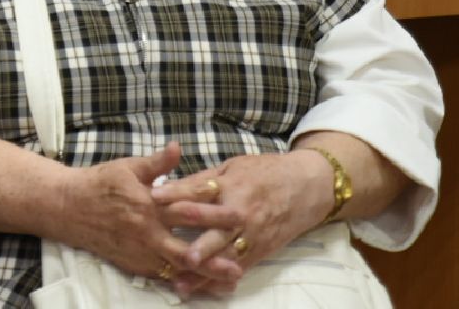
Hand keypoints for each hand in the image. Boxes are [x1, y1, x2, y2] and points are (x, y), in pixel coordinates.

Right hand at [57, 142, 241, 290]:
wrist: (68, 208)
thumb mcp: (128, 168)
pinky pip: (164, 275)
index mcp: (147, 202)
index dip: (208, 199)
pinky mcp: (135, 264)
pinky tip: (204, 283)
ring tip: (232, 276)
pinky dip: (185, 279)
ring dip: (206, 270)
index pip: (183, 201)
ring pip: (179, 265)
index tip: (232, 197)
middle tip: (243, 243)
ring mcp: (141, 250)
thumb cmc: (100, 184)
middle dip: (217, 243)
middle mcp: (146, 230)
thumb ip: (157, 163)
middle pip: (187, 240)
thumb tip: (178, 147)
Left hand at [152, 149, 334, 296]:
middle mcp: (241, 213)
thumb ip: (201, 179)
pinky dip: (221, 280)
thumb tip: (168, 187)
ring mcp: (252, 235)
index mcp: (231, 186)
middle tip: (179, 253)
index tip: (153, 195)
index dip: (176, 192)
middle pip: (216, 227)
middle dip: (198, 240)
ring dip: (205, 270)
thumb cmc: (263, 172)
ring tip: (183, 283)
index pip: (199, 190)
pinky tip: (205, 290)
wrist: (305, 187)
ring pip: (225, 255)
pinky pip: (238, 267)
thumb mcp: (231, 167)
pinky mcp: (259, 251)